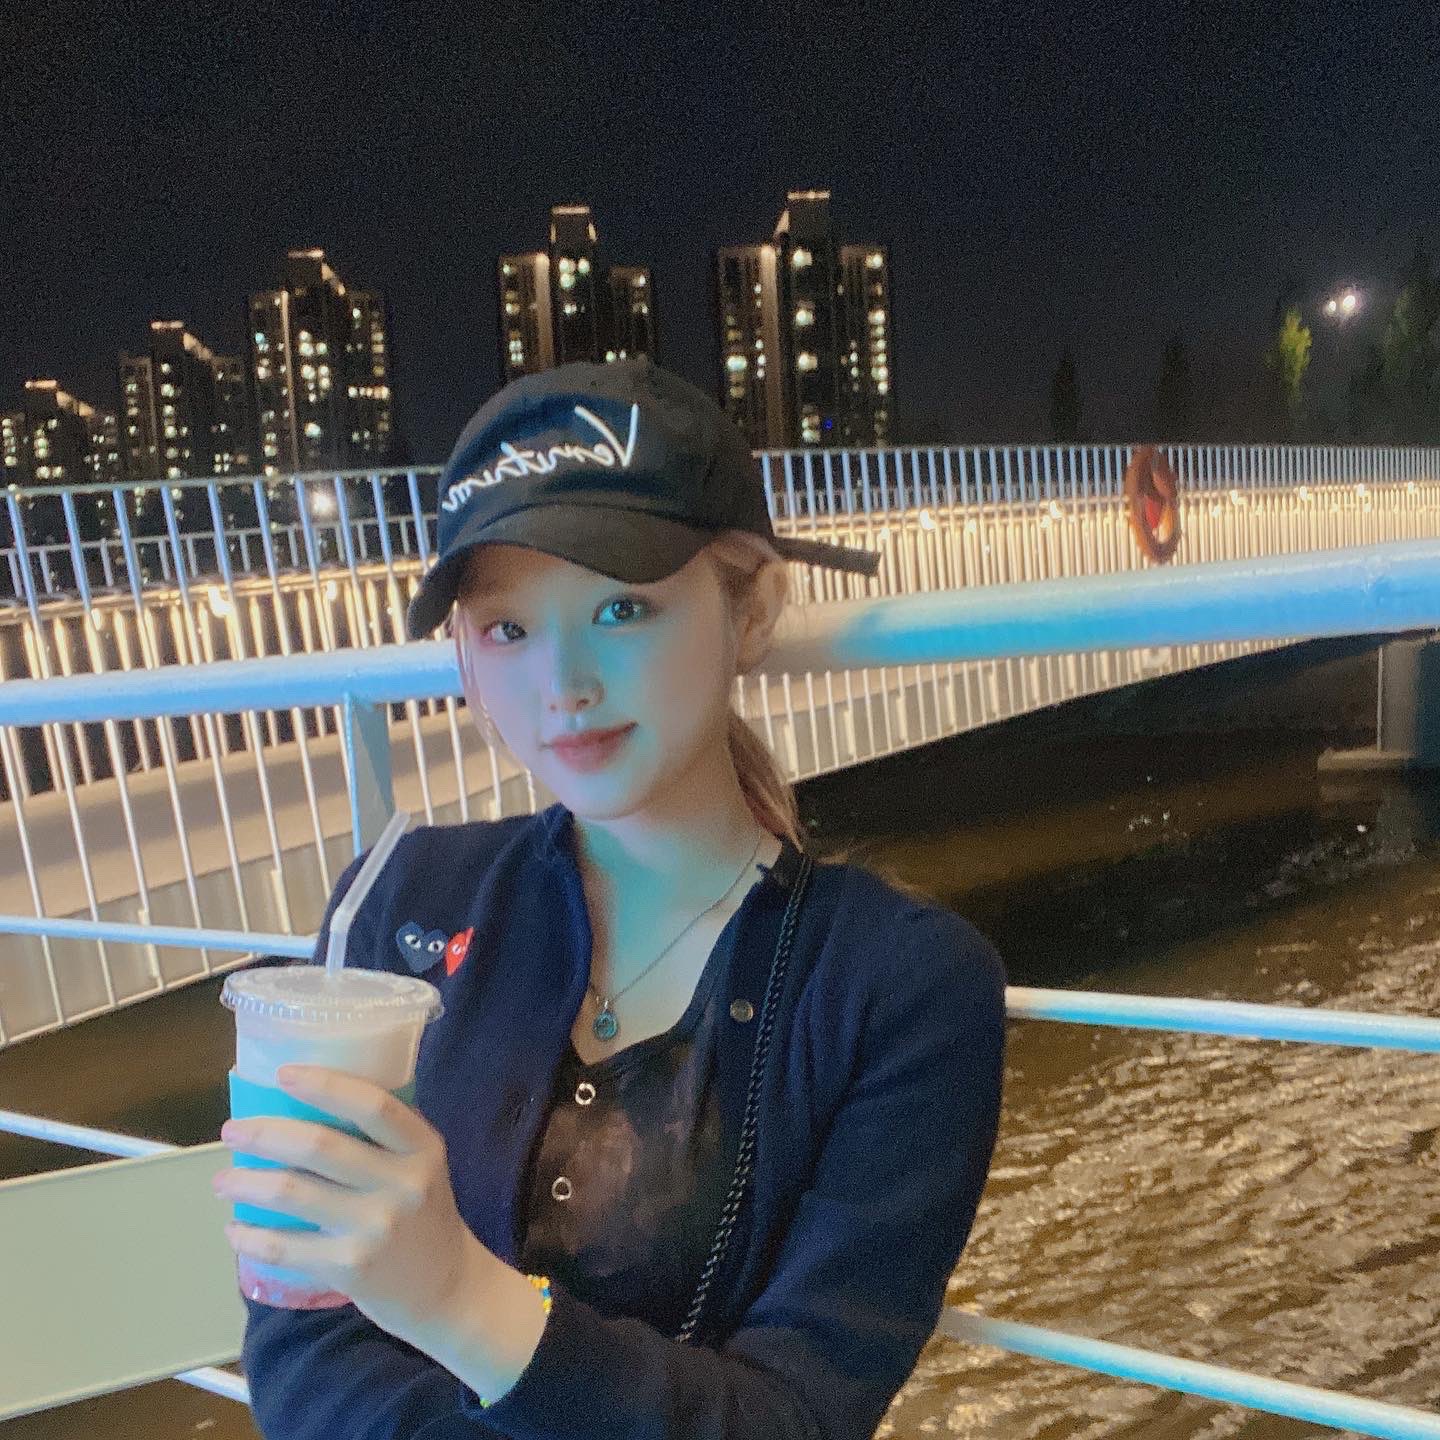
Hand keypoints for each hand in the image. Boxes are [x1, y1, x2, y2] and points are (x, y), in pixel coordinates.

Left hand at [214, 1065, 482, 1347]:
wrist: (446, 1288)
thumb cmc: (423, 1213)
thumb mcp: (422, 1165)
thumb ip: (385, 1135)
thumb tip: (312, 1098)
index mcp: (422, 1148)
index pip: (373, 1105)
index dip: (325, 1086)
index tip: (283, 1074)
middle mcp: (402, 1184)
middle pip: (320, 1147)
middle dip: (264, 1134)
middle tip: (232, 1130)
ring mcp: (374, 1229)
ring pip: (293, 1194)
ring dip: (246, 1183)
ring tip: (222, 1180)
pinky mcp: (350, 1269)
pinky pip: (285, 1247)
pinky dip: (251, 1237)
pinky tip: (235, 1229)